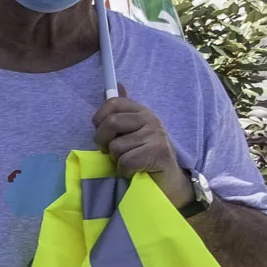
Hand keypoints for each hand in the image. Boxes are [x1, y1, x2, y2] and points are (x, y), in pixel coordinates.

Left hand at [93, 89, 192, 207]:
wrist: (166, 181)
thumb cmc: (143, 156)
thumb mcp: (132, 131)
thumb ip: (123, 111)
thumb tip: (118, 85)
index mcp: (141, 111)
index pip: (112, 103)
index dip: (100, 119)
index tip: (103, 133)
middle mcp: (150, 119)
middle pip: (111, 123)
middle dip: (102, 141)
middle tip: (109, 151)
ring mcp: (156, 135)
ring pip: (116, 146)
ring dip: (117, 159)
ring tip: (129, 161)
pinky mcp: (158, 153)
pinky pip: (125, 162)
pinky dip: (125, 170)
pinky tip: (135, 170)